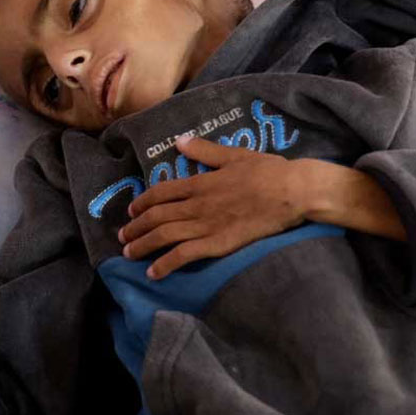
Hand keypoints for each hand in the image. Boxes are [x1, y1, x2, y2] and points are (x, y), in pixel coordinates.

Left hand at [120, 135, 305, 279]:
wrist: (292, 192)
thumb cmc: (268, 172)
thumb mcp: (234, 155)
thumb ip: (205, 151)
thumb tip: (180, 141)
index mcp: (200, 182)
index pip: (161, 192)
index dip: (142, 202)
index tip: (132, 211)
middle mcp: (197, 204)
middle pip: (156, 216)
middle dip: (135, 227)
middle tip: (123, 235)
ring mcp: (206, 225)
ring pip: (164, 236)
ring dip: (143, 245)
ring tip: (129, 253)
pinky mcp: (218, 244)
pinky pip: (184, 256)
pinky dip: (165, 264)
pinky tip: (153, 273)